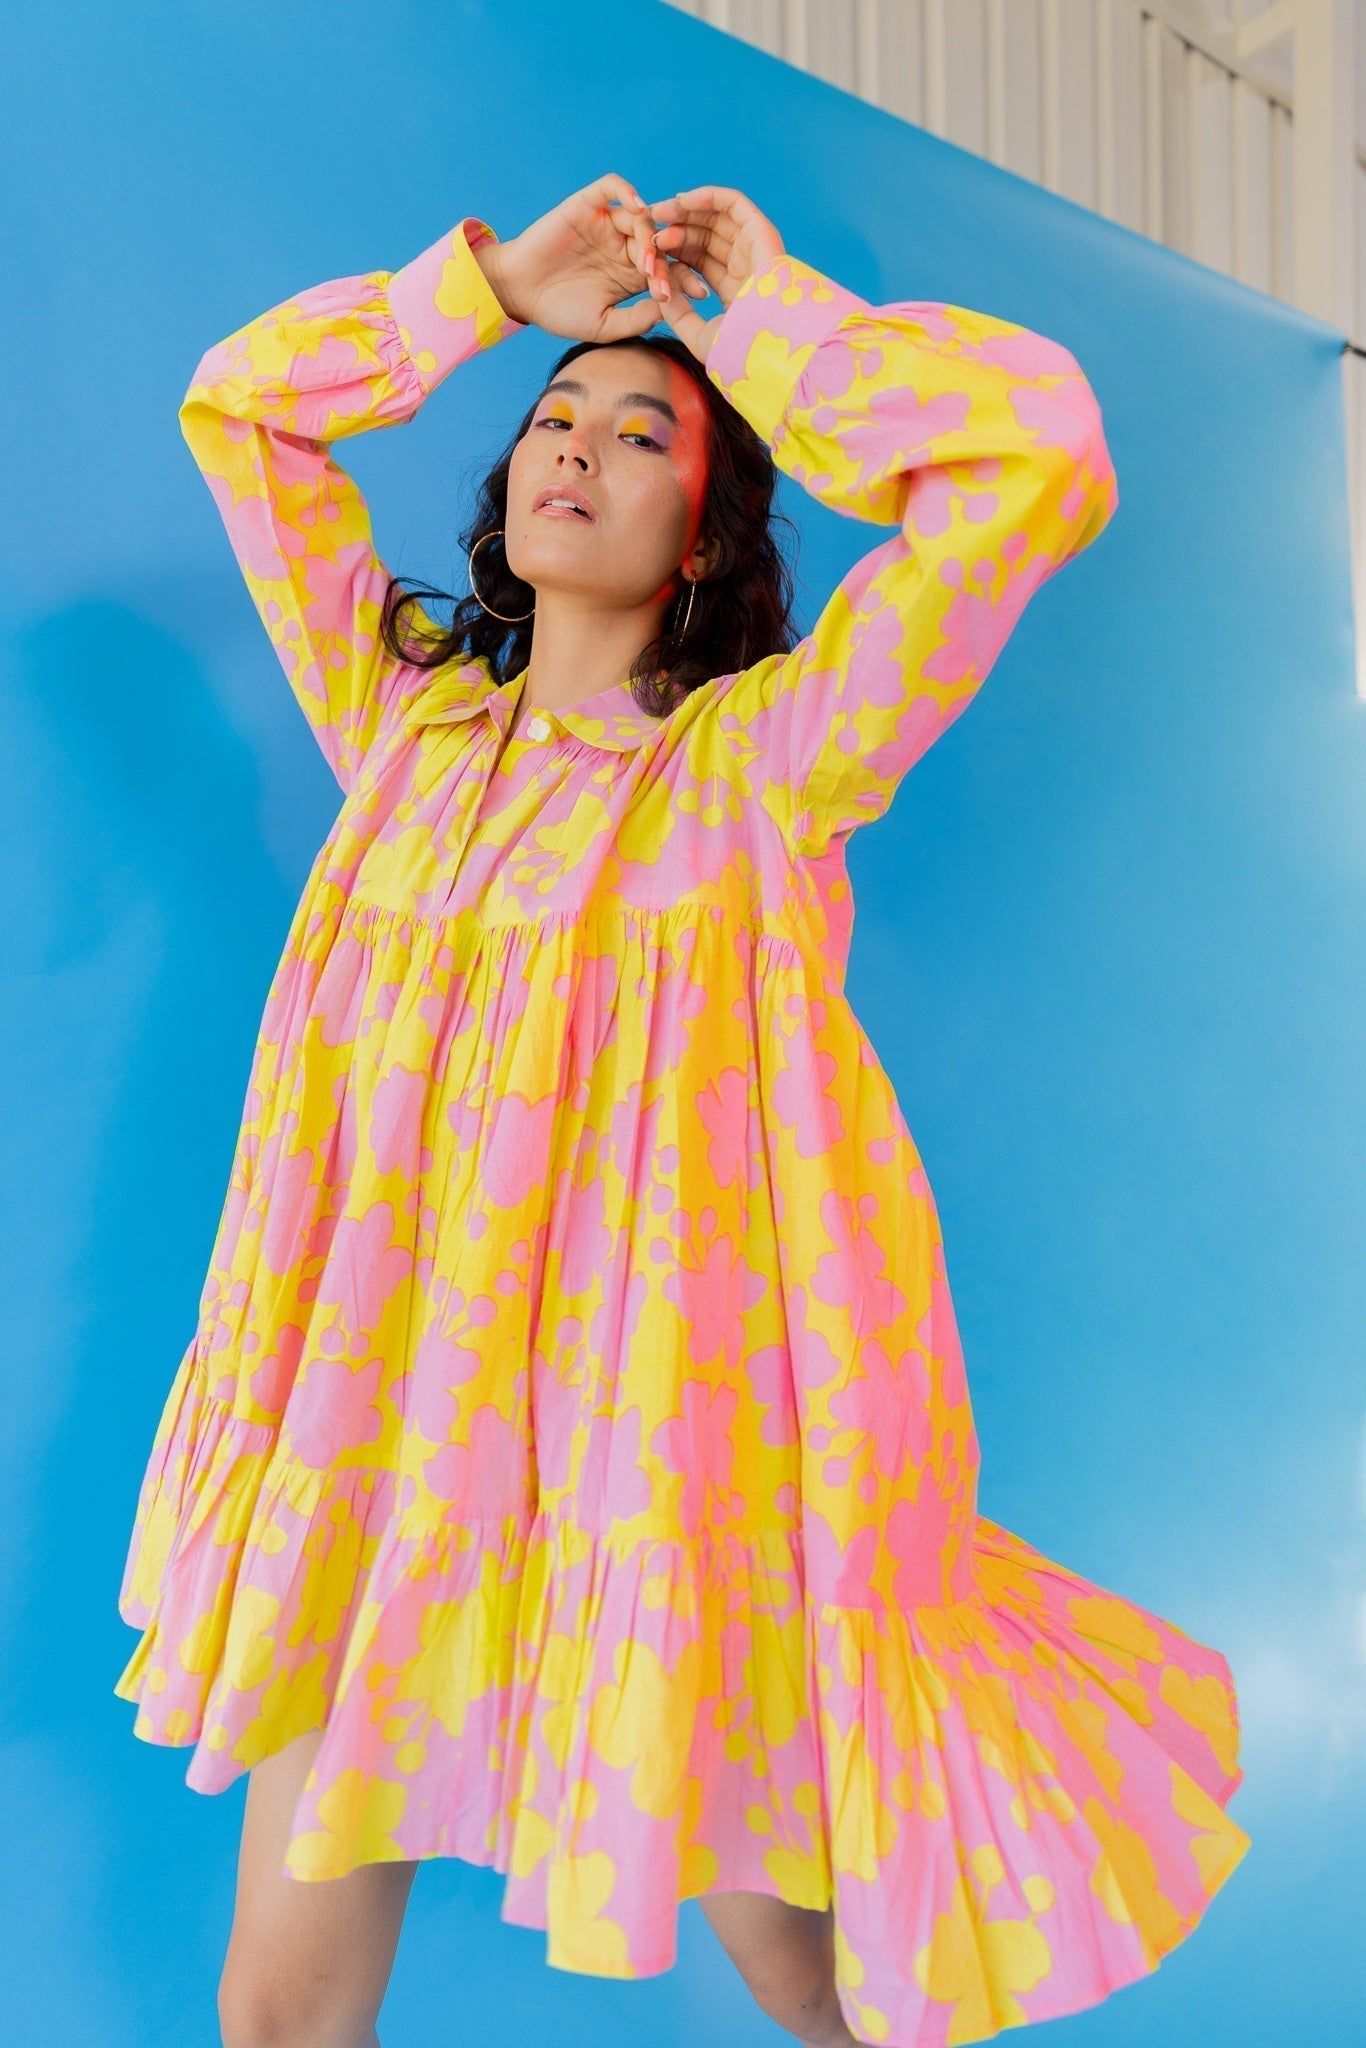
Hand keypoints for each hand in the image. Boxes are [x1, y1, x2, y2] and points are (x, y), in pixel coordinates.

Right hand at [477, 172, 709, 341]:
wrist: (519, 294)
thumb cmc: (559, 313)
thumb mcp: (604, 326)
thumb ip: (636, 318)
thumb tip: (669, 309)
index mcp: (633, 274)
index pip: (669, 270)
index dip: (686, 280)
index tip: (700, 295)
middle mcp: (624, 245)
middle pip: (660, 242)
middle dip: (669, 262)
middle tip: (666, 283)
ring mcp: (607, 223)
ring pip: (640, 218)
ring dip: (648, 237)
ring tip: (646, 261)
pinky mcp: (588, 205)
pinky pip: (613, 187)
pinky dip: (628, 191)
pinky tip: (638, 207)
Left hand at [637, 184, 785, 362]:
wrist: (766, 343)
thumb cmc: (738, 349)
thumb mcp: (699, 335)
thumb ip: (679, 315)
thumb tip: (662, 293)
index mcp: (735, 290)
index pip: (700, 261)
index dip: (674, 251)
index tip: (648, 248)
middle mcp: (745, 266)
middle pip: (705, 237)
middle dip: (676, 227)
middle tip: (648, 224)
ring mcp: (755, 249)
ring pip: (716, 218)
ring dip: (686, 210)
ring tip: (658, 211)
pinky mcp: (761, 232)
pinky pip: (733, 203)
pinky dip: (707, 196)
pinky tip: (680, 201)